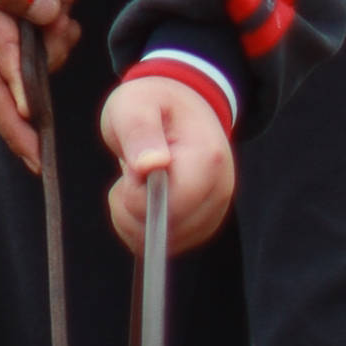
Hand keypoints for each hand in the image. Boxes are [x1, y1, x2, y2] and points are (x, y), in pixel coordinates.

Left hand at [100, 69, 233, 258]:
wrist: (180, 101)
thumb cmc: (153, 101)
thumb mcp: (135, 104)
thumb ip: (140, 131)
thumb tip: (151, 164)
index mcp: (208, 158)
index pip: (174, 206)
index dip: (140, 198)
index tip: (129, 172)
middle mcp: (220, 189)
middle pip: (170, 230)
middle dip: (133, 212)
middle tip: (126, 176)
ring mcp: (214, 208)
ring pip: (167, 243)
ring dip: (134, 221)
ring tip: (132, 184)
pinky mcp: (203, 222)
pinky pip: (168, 244)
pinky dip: (142, 229)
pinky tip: (139, 199)